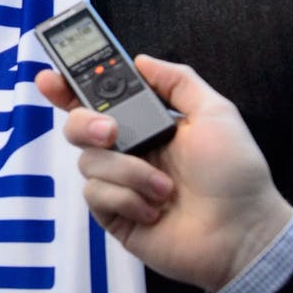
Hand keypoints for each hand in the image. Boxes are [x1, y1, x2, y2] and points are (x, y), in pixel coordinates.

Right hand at [37, 54, 292, 291]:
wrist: (241, 233)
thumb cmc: (236, 176)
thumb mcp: (215, 115)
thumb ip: (179, 81)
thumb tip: (141, 60)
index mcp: (146, 125)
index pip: (98, 100)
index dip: (68, 87)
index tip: (51, 78)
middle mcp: (127, 151)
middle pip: (76, 125)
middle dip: (85, 124)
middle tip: (110, 132)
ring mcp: (118, 183)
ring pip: (89, 161)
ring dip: (129, 172)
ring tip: (165, 188)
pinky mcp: (112, 213)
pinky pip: (95, 193)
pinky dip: (127, 198)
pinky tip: (154, 209)